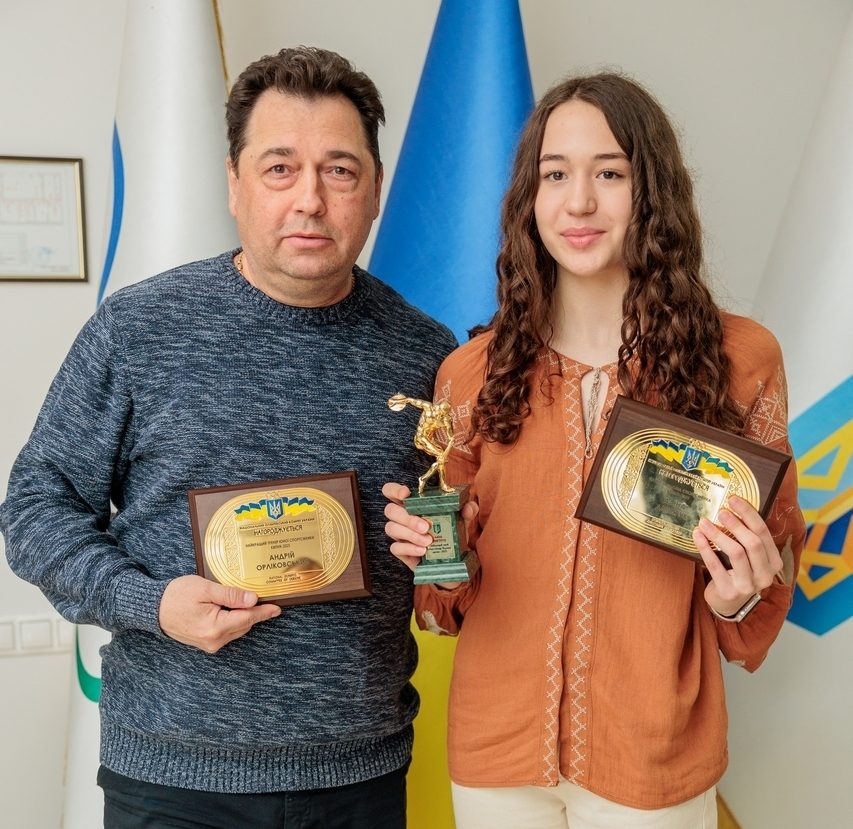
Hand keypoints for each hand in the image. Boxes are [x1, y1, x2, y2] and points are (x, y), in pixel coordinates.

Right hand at [159, 574, 280, 652]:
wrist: (153, 609)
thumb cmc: (176, 596)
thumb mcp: (205, 589)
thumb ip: (230, 595)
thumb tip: (252, 599)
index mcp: (215, 627)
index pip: (247, 618)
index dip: (264, 612)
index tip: (277, 608)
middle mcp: (214, 640)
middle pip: (244, 624)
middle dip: (252, 611)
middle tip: (256, 594)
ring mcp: (210, 644)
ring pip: (236, 629)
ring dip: (241, 616)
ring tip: (237, 599)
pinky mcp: (206, 643)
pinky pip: (227, 632)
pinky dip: (232, 620)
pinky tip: (227, 608)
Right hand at [382, 482, 478, 584]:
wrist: (452, 559)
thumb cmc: (450, 532)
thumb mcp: (461, 519)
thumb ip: (466, 510)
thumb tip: (469, 507)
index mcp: (411, 504)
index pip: (391, 491)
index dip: (394, 490)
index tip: (406, 494)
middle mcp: (401, 517)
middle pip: (389, 510)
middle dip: (407, 517)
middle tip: (426, 526)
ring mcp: (399, 535)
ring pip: (391, 529)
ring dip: (409, 534)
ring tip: (428, 541)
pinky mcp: (401, 551)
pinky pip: (396, 548)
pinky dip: (409, 548)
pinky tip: (423, 551)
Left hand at [693, 496, 782, 617]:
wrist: (728, 603)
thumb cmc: (738, 572)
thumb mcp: (749, 558)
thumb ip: (746, 538)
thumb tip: (731, 508)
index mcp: (774, 562)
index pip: (764, 534)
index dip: (749, 515)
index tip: (734, 500)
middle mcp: (765, 575)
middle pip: (753, 543)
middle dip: (736, 524)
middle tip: (721, 511)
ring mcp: (748, 585)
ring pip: (736, 553)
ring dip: (718, 534)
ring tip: (704, 522)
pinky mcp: (729, 591)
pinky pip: (715, 565)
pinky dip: (705, 548)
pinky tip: (698, 536)